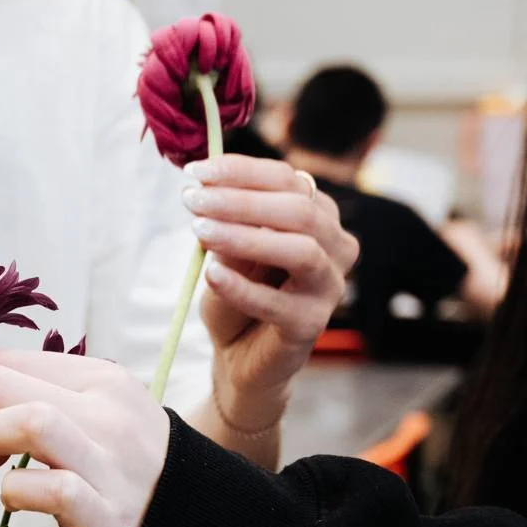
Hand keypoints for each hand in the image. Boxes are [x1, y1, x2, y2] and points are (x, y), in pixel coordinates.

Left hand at [0, 350, 169, 526]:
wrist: (188, 520)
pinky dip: (15, 491)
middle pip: (4, 383)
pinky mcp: (105, 514)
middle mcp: (105, 413)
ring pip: (30, 422)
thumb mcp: (93, 408)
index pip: (9, 356)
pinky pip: (49, 490)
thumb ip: (38, 390)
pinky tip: (15, 496)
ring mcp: (108, 464)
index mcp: (98, 378)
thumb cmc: (119, 462)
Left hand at [182, 156, 357, 406]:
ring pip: (302, 250)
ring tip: (199, 232)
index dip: (241, 172)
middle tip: (192, 200)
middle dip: (240, 200)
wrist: (238, 355)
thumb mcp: (226, 250)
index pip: (287, 180)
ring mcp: (329, 286)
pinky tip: (211, 275)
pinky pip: (280, 303)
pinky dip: (242, 287)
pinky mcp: (312, 324)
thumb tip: (209, 190)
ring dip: (245, 237)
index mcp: (317, 216)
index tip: (194, 171)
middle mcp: (335, 246)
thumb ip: (227, 223)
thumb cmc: (236, 293)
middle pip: (299, 209)